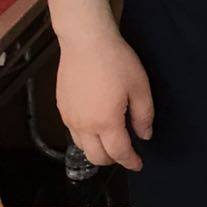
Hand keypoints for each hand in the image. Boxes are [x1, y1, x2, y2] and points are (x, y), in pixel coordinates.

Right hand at [56, 31, 153, 171]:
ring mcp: (70, 117)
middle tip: (126, 153)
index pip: (119, 152)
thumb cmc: (116, 61)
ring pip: (82, 146)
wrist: (86, 42)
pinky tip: (96, 125)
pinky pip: (73, 132)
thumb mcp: (139, 87)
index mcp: (106, 122)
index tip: (138, 165)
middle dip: (113, 160)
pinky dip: (86, 137)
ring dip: (97, 150)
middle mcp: (84, 125)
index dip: (130, 162)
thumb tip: (144, 135)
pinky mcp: (62, 107)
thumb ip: (143, 115)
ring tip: (111, 141)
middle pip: (96, 157)